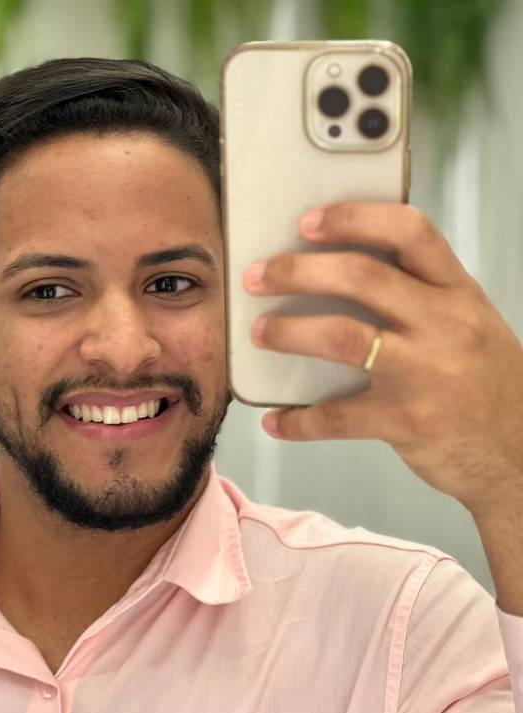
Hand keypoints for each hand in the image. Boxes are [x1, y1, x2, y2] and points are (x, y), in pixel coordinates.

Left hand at [244, 202, 522, 518]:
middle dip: (299, 271)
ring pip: (344, 337)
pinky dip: (301, 420)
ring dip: (289, 333)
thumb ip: (418, 295)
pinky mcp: (408, 421)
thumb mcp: (466, 322)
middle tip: (258, 276)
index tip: (308, 221)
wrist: (522, 452)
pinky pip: (340, 416)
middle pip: (362, 277)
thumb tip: (337, 274)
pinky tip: (276, 421)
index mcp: (457, 292)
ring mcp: (426, 374)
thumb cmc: (484, 380)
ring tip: (257, 333)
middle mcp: (445, 324)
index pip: (410, 232)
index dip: (354, 219)